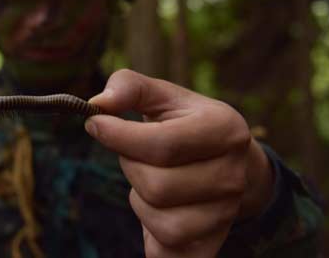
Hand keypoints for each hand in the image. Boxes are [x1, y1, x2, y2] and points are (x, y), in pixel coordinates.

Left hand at [86, 69, 273, 257]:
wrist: (225, 162)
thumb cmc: (183, 122)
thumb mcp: (161, 95)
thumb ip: (128, 87)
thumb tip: (97, 105)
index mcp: (224, 129)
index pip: (162, 144)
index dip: (118, 136)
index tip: (95, 124)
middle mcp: (233, 175)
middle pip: (156, 186)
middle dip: (131, 166)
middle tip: (137, 154)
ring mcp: (225, 214)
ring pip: (160, 221)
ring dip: (140, 200)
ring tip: (151, 179)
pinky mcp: (211, 244)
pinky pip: (166, 250)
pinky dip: (149, 230)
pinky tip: (156, 208)